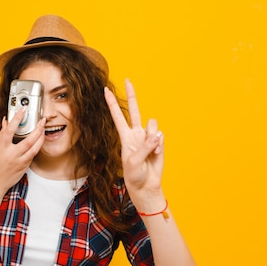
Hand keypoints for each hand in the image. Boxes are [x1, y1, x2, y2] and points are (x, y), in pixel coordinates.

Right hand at [0, 108, 45, 192]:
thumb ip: (1, 134)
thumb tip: (6, 121)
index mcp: (2, 148)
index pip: (10, 130)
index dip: (17, 118)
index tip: (23, 110)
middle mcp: (12, 155)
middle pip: (29, 140)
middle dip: (38, 128)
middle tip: (42, 120)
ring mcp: (19, 162)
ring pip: (34, 148)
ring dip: (41, 138)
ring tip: (43, 130)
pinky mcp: (24, 167)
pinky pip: (33, 155)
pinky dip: (36, 147)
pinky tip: (38, 141)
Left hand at [104, 79, 163, 197]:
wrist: (146, 185)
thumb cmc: (134, 175)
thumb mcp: (133, 162)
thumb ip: (144, 147)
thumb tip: (156, 135)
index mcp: (125, 136)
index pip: (117, 116)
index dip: (112, 104)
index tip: (105, 91)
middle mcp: (136, 133)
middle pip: (134, 110)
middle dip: (132, 95)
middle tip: (128, 80)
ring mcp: (148, 137)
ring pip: (152, 125)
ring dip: (152, 136)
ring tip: (150, 151)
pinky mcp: (158, 143)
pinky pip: (161, 136)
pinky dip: (159, 145)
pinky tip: (155, 155)